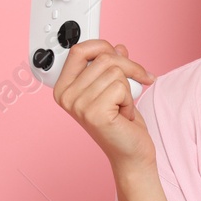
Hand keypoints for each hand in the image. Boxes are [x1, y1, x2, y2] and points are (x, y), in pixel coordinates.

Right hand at [53, 39, 155, 167]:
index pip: (78, 50)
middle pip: (103, 57)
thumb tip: (118, 47)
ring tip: (122, 106)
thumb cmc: (120, 123)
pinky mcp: (94, 113)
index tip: (118, 53)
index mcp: (64, 87)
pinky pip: (121, 87)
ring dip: (129, 88)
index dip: (102, 46)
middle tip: (137, 82)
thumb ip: (111, 66)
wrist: (130, 153)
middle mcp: (66, 96)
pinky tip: (123, 115)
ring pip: (115, 71)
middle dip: (128, 67)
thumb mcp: (114, 86)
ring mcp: (78, 105)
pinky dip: (130, 100)